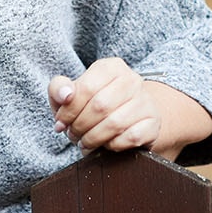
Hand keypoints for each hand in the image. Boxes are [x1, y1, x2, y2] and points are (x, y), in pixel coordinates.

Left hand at [49, 57, 165, 154]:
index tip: (60, 123)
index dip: (69, 110)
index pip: (86, 88)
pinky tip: (106, 144)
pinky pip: (131, 137)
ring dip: (93, 138)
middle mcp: (132, 79)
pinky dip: (113, 145)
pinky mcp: (153, 122)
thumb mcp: (70, 94)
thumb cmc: (93, 105)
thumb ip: (58, 89)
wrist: (128, 118)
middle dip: (80, 126)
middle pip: (100, 106)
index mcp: (110, 67)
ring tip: (85, 142)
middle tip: (73, 135)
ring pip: (115, 123)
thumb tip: (64, 95)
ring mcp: (145, 101)